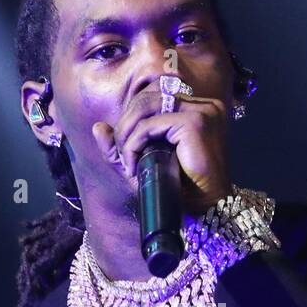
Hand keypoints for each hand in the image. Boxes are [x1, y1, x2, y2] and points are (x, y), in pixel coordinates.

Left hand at [92, 79, 231, 213]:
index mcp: (198, 108)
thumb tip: (98, 127)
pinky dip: (134, 143)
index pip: (154, 95)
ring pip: (146, 105)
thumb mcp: (146, 163)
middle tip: (122, 156)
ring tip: (126, 159)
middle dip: (126, 124)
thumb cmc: (183, 190)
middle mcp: (203, 105)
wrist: (207, 210)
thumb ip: (123, 144)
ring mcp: (202, 111)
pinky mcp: (195, 123)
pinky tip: (133, 165)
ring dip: (127, 132)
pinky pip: (150, 125)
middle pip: (147, 96)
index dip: (133, 117)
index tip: (127, 148)